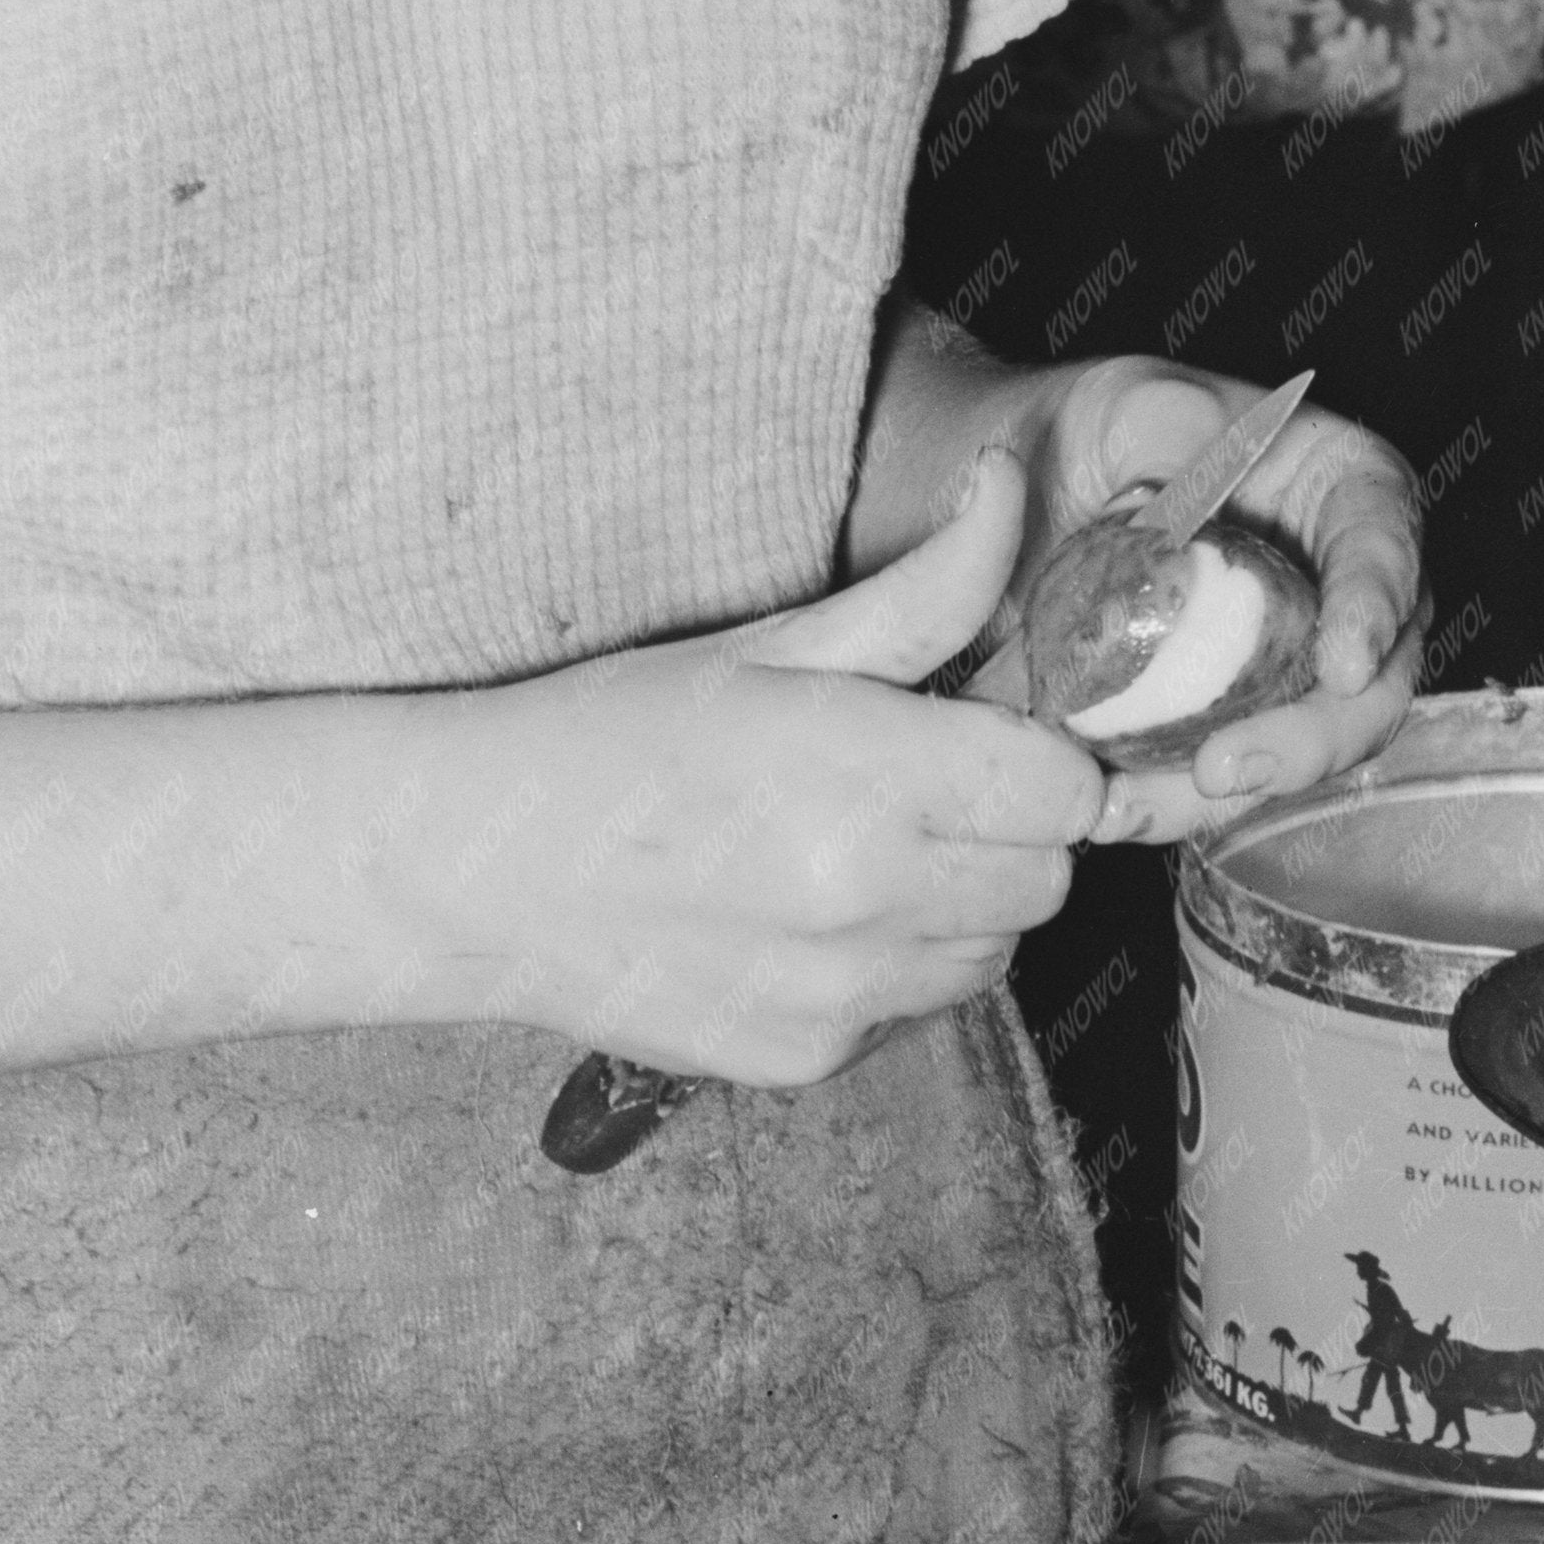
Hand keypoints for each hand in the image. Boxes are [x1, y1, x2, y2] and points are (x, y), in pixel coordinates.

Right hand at [446, 450, 1106, 1083]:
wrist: (475, 871)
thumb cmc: (611, 734)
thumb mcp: (767, 643)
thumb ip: (922, 589)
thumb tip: (1013, 484)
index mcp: (873, 779)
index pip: (1068, 789)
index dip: (1038, 754)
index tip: (984, 736)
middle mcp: (871, 902)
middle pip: (1048, 878)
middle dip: (1006, 830)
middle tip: (915, 789)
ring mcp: (843, 996)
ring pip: (992, 954)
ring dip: (958, 905)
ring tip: (853, 854)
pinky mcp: (810, 1059)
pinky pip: (915, 1011)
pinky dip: (889, 969)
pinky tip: (801, 920)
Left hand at [983, 355, 1422, 850]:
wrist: (1030, 500)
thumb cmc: (1102, 429)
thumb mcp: (1133, 402)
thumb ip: (1173, 421)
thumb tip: (1189, 476)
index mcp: (1344, 492)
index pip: (1386, 546)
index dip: (1375, 609)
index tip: (1343, 665)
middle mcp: (1337, 590)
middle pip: (1370, 680)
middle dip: (1309, 739)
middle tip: (1228, 766)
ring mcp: (1289, 665)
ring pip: (1297, 746)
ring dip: (1229, 790)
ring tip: (1141, 806)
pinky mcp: (1230, 719)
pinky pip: (1223, 769)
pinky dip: (1172, 797)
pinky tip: (1113, 807)